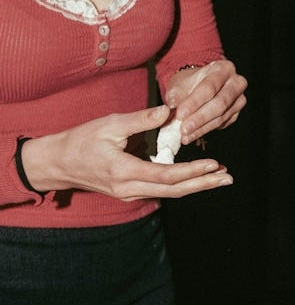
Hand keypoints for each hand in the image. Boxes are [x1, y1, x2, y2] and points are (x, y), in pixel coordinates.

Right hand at [21, 105, 232, 198]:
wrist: (57, 164)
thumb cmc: (81, 140)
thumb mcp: (109, 124)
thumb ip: (141, 120)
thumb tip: (169, 111)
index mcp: (124, 171)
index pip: (166, 175)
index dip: (192, 171)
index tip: (214, 164)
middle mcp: (129, 188)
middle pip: (174, 190)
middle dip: (204, 184)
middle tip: (228, 178)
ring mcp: (130, 193)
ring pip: (170, 193)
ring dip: (197, 186)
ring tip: (221, 178)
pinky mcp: (131, 192)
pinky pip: (162, 190)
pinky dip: (182, 184)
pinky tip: (199, 178)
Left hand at [163, 59, 247, 143]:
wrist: (197, 85)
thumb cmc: (189, 82)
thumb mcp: (179, 84)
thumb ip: (176, 98)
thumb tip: (171, 113)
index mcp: (223, 68)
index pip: (209, 87)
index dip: (194, 102)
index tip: (180, 114)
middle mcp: (236, 82)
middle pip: (220, 103)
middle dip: (200, 118)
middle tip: (184, 128)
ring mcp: (239, 99)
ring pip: (222, 116)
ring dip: (202, 127)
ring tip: (185, 135)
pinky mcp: (236, 113)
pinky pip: (222, 124)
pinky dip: (205, 130)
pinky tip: (192, 135)